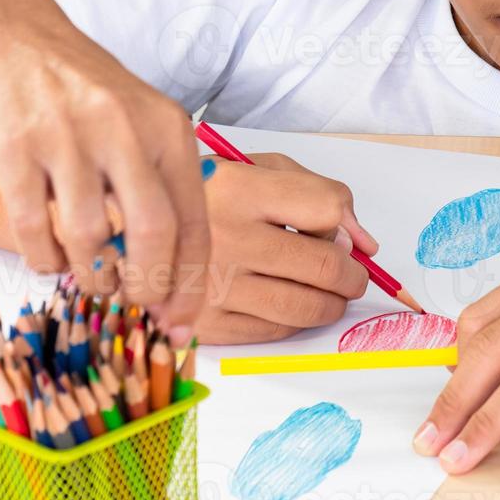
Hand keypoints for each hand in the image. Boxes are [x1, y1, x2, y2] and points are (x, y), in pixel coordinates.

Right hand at [0, 0, 212, 339]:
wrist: (22, 46)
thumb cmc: (95, 102)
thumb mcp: (149, 129)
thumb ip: (165, 193)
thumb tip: (175, 283)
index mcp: (169, 131)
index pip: (194, 221)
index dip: (190, 281)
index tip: (180, 321)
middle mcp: (123, 131)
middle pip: (151, 233)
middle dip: (146, 285)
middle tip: (135, 301)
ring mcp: (67, 139)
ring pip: (89, 237)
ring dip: (92, 276)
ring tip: (93, 279)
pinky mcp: (14, 150)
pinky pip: (31, 229)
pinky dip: (43, 260)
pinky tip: (50, 261)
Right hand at [193, 153, 379, 342]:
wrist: (134, 227)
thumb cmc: (209, 195)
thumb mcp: (256, 168)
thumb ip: (316, 192)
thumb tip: (364, 244)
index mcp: (240, 189)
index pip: (325, 208)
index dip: (349, 228)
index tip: (352, 241)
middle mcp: (226, 237)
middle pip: (322, 265)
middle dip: (352, 277)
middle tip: (353, 278)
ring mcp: (212, 285)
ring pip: (302, 306)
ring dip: (332, 305)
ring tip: (331, 296)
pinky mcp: (202, 322)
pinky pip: (271, 330)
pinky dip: (294, 322)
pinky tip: (291, 308)